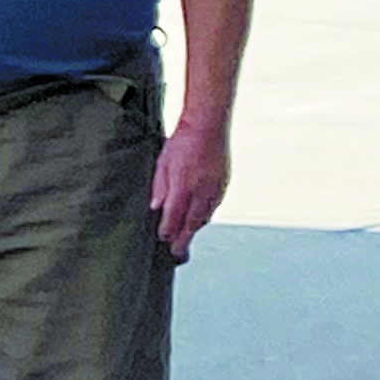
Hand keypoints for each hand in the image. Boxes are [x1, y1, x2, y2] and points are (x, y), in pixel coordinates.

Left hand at [152, 113, 230, 258]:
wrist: (208, 126)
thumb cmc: (181, 142)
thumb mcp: (162, 163)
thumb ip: (159, 186)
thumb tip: (156, 208)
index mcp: (182, 185)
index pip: (174, 217)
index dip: (167, 231)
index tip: (161, 238)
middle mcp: (201, 190)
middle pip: (191, 223)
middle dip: (183, 239)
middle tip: (177, 253)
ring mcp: (214, 188)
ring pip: (205, 216)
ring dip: (194, 228)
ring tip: (186, 239)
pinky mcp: (223, 184)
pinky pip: (214, 206)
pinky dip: (206, 215)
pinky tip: (200, 219)